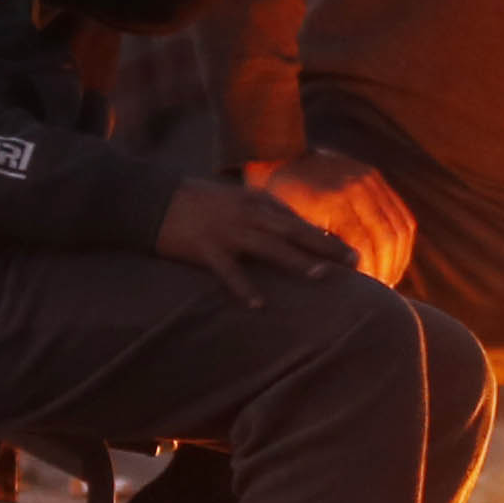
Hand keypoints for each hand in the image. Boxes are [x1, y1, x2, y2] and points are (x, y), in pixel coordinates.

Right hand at [158, 176, 345, 303]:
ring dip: (296, 260)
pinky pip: (228, 271)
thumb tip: (288, 230)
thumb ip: (260, 213)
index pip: (297, 220)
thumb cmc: (193, 201)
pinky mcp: (204, 248)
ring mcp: (226, 230)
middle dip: (325, 246)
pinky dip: (244, 287)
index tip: (349, 252)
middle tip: (354, 261)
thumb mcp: (232, 200)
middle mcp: (246, 214)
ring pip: (268, 246)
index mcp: (253, 202)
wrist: (149, 198)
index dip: (324, 236)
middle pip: (293, 231)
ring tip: (321, 275)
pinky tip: (259, 305)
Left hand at [245, 150, 412, 285]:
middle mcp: (356, 186)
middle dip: (387, 270)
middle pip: (388, 238)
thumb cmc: (276, 201)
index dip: (367, 274)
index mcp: (332, 200)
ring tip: (389, 280)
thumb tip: (343, 284)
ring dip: (399, 258)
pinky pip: (402, 215)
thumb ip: (313, 251)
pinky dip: (401, 241)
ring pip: (401, 228)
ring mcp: (369, 179)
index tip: (363, 293)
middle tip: (380, 293)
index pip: (363, 246)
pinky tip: (393, 260)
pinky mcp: (375, 177)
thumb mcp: (287, 227)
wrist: (278, 157)